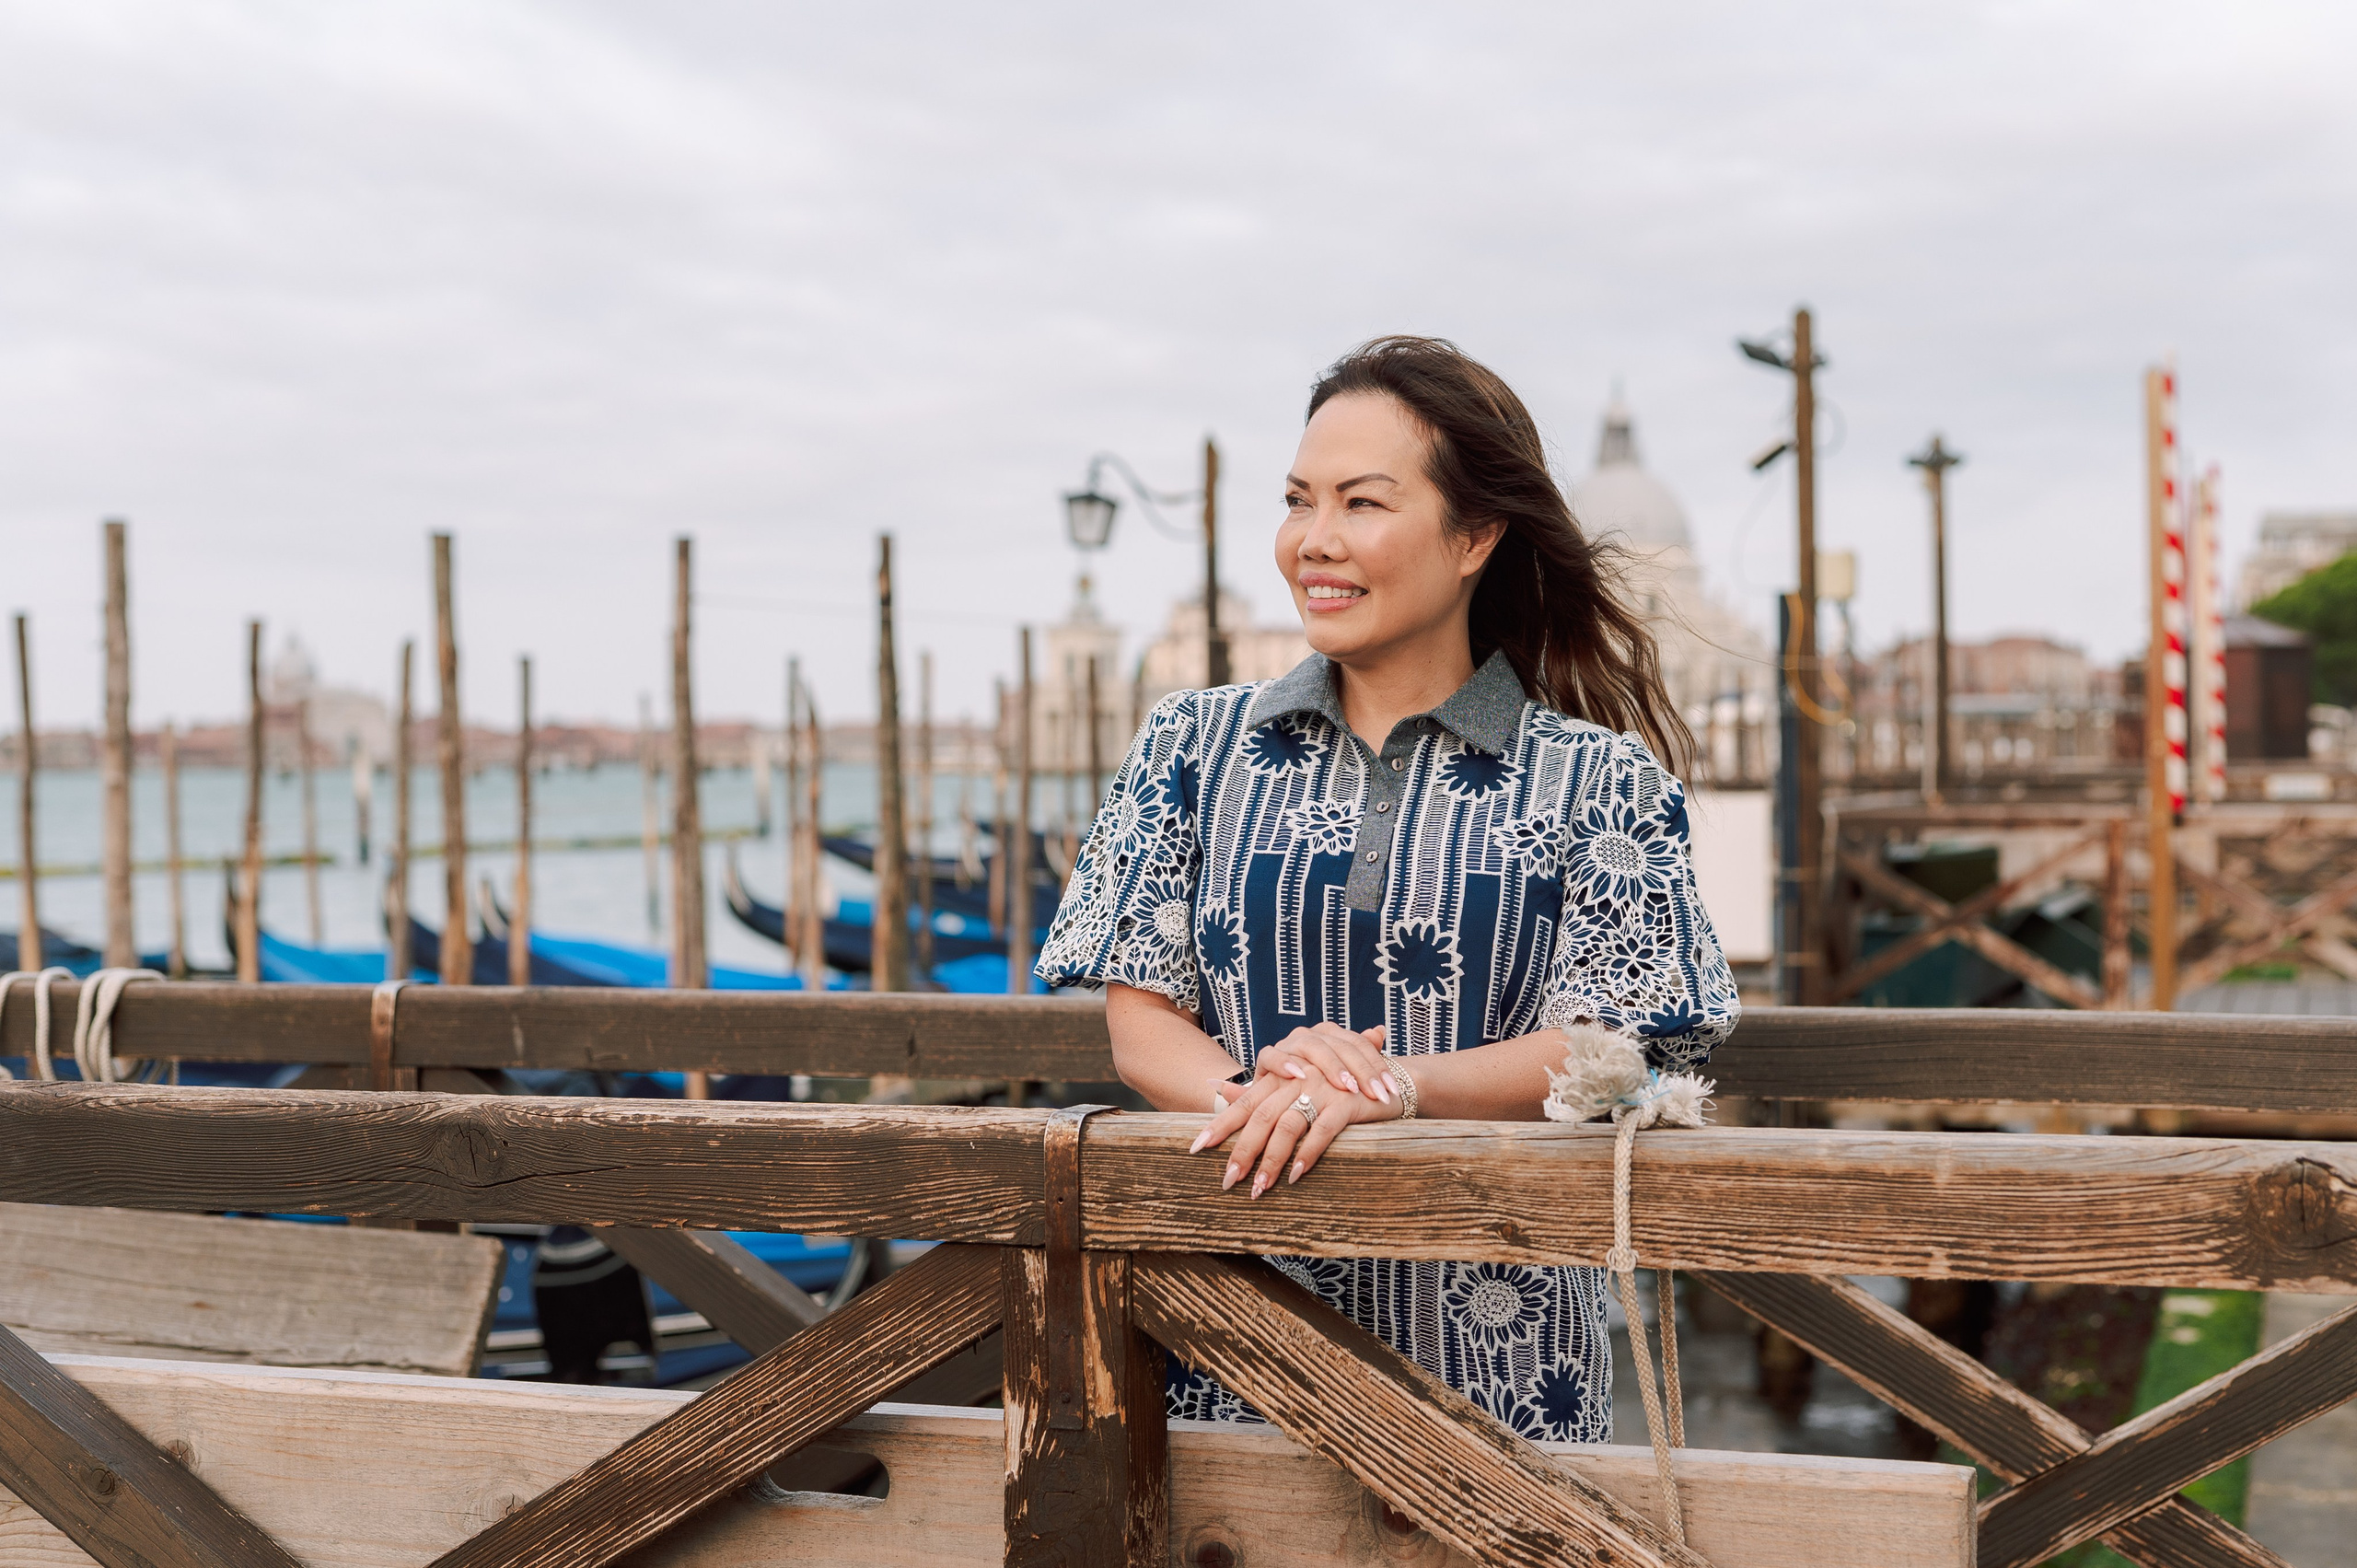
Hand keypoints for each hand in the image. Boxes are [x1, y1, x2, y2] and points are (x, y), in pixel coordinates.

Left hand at [1189, 1049, 1403, 1196]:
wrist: (1386, 1077)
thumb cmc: (1336, 1082)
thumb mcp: (1296, 1079)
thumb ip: (1259, 1086)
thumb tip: (1217, 1085)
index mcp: (1281, 1075)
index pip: (1245, 1103)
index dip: (1220, 1125)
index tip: (1197, 1148)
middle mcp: (1296, 1078)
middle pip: (1260, 1118)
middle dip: (1242, 1152)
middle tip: (1228, 1181)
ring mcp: (1321, 1088)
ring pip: (1287, 1127)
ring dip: (1272, 1161)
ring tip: (1261, 1189)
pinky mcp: (1345, 1101)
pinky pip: (1322, 1131)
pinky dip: (1308, 1154)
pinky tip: (1297, 1176)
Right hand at [1253, 1022, 1393, 1108]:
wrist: (1278, 1095)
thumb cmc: (1316, 1086)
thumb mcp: (1343, 1074)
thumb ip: (1362, 1053)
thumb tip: (1380, 1030)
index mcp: (1331, 1034)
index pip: (1359, 1044)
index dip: (1377, 1066)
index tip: (1392, 1091)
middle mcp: (1311, 1034)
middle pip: (1340, 1046)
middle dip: (1361, 1072)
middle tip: (1376, 1094)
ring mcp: (1288, 1043)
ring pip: (1312, 1047)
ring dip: (1331, 1067)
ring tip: (1347, 1087)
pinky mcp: (1266, 1057)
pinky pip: (1272, 1055)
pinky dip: (1285, 1064)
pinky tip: (1300, 1077)